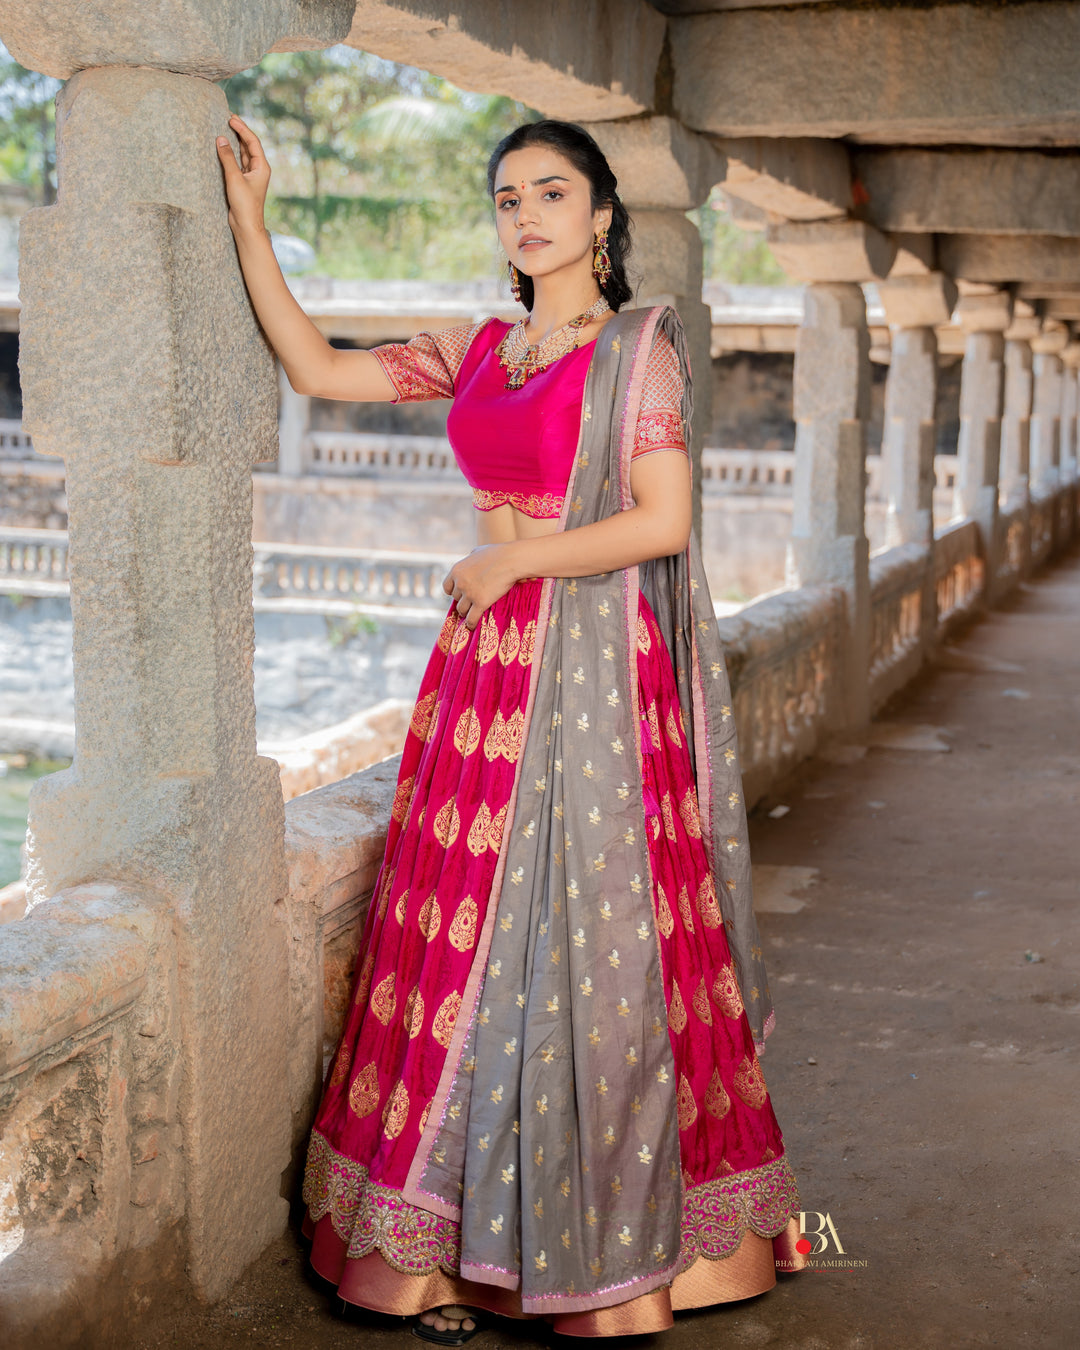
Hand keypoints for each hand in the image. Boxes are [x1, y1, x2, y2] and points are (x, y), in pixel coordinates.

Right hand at [216, 115, 270, 238]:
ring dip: (235, 141)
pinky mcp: (242, 182)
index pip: (252, 142)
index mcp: (262, 167)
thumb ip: (227, 158)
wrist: (246, 226)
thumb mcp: (234, 179)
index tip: (231, 118)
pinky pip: (237, 163)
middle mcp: (258, 170)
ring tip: (225, 128)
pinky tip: (224, 147)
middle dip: (239, 132)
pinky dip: (231, 154)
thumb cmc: (245, 205)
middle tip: (228, 118)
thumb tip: (220, 139)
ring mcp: (250, 176)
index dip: (242, 129)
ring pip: (243, 153)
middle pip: (249, 145)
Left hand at [442, 544, 519, 629]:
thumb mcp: (478, 551)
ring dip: (466, 613)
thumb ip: (470, 558)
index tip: (460, 594)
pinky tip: (472, 626)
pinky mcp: (480, 602)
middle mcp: (460, 582)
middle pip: (456, 598)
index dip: (454, 592)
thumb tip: (470, 559)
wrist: (511, 560)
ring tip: (470, 615)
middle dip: (462, 600)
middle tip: (471, 603)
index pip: (447, 587)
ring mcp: (469, 593)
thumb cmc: (498, 554)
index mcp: (457, 570)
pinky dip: (471, 623)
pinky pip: (471, 618)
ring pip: (461, 609)